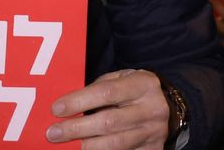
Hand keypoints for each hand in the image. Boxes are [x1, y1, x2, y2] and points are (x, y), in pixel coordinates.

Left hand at [47, 69, 170, 147]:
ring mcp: (153, 133)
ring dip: (85, 146)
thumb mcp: (123, 80)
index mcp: (144, 85)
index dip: (79, 101)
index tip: (56, 108)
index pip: (107, 93)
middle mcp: (152, 109)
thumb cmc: (136, 92)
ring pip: (114, 145)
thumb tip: (66, 107)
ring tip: (64, 146)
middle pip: (109, 122)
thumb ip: (98, 89)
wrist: (170, 108)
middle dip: (76, 129)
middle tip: (53, 133)